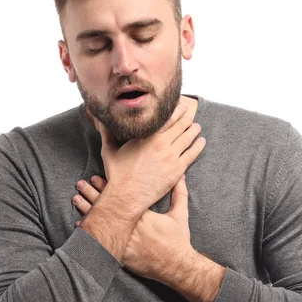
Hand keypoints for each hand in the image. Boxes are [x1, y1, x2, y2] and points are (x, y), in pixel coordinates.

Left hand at [73, 175, 192, 281]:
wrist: (176, 265)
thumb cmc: (178, 240)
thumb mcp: (180, 215)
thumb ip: (179, 194)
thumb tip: (181, 176)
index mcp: (143, 214)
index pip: (121, 196)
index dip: (107, 186)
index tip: (96, 177)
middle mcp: (132, 226)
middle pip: (108, 207)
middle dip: (93, 194)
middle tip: (80, 184)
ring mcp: (125, 240)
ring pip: (102, 223)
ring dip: (88, 211)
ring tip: (76, 200)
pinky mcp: (122, 254)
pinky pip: (102, 241)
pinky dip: (90, 234)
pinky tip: (80, 226)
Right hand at [92, 99, 204, 214]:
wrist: (127, 195)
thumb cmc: (117, 174)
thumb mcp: (109, 150)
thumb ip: (107, 133)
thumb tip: (100, 120)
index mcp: (146, 136)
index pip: (166, 118)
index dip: (175, 110)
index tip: (180, 106)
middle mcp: (161, 143)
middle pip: (179, 125)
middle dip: (186, 117)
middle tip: (190, 113)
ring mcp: (171, 156)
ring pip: (187, 138)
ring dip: (194, 130)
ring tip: (197, 126)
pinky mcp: (177, 170)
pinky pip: (192, 154)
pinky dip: (198, 146)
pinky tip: (201, 142)